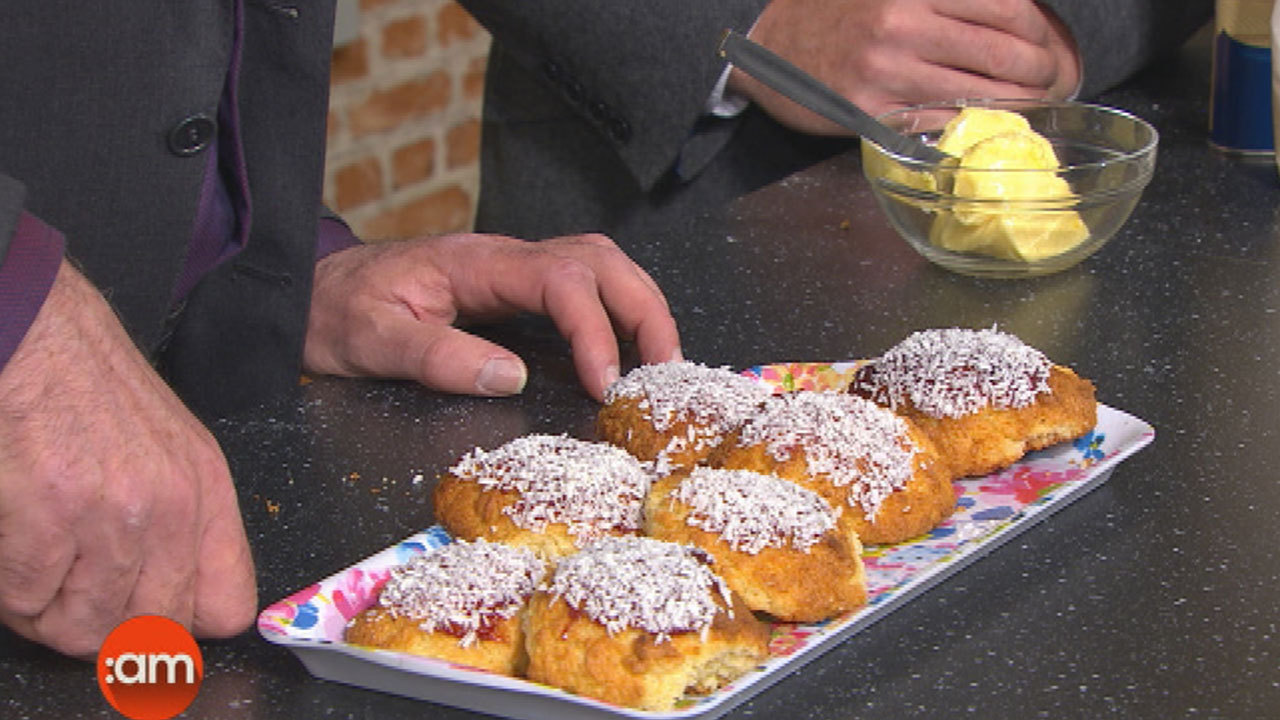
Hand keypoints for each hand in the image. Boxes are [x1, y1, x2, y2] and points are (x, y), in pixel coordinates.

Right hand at [0, 261, 256, 656]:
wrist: (31, 330)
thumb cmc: (85, 384)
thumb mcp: (166, 446)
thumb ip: (181, 521)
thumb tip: (176, 603)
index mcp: (205, 490)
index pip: (228, 605)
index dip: (183, 626)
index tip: (147, 618)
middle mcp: (170, 505)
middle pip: (153, 628)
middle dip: (104, 626)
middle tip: (71, 594)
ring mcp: (113, 511)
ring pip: (88, 628)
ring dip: (50, 612)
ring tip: (35, 568)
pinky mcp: (49, 511)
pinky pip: (30, 599)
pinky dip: (12, 590)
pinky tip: (12, 544)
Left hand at [302, 232, 681, 401]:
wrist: (311, 292)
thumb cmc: (336, 313)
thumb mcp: (371, 341)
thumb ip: (437, 356)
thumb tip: (509, 377)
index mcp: (474, 264)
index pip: (559, 279)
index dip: (593, 330)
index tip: (604, 384)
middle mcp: (503, 257)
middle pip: (599, 260)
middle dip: (643, 309)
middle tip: (666, 369)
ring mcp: (512, 269)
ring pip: (600, 265)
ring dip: (640, 307)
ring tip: (661, 362)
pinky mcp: (514, 289)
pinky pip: (583, 286)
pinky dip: (618, 313)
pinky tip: (627, 350)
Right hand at [731, 0, 1081, 134]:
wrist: (768, 46)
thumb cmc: (834, 11)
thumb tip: (1013, 11)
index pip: (1004, 5)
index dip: (1039, 30)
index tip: (1050, 45)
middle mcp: (901, 23)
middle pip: (999, 51)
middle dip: (1041, 72)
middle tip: (1054, 81)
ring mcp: (885, 70)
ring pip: (976, 92)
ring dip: (1017, 104)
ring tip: (1036, 104)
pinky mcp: (871, 110)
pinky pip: (938, 119)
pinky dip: (970, 122)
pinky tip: (988, 122)